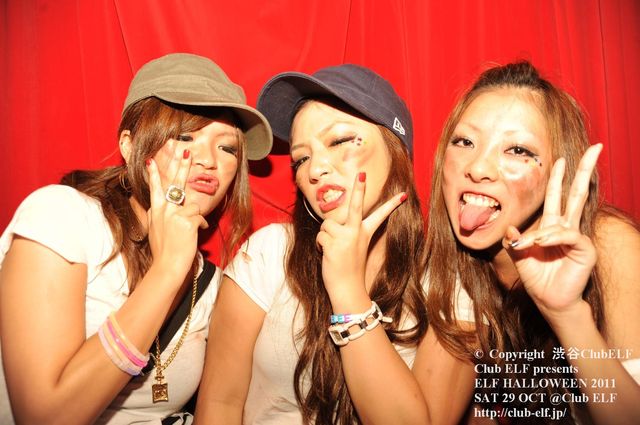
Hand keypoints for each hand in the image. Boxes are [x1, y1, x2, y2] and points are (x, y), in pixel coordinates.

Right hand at [146, 148, 207, 280]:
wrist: (167, 265)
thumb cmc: (163, 250)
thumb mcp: (154, 229)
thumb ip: (158, 215)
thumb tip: (161, 207)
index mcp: (155, 210)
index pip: (155, 188)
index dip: (155, 173)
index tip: (151, 160)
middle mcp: (163, 209)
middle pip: (175, 183)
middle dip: (181, 165)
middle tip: (186, 151)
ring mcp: (175, 214)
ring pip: (192, 204)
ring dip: (194, 217)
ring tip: (188, 231)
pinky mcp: (187, 220)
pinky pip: (200, 217)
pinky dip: (200, 225)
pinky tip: (194, 235)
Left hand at [316, 172, 406, 299]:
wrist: (348, 290)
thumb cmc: (349, 270)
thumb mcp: (353, 248)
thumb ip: (346, 233)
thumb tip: (332, 223)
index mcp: (365, 233)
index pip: (380, 216)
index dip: (391, 205)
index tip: (402, 195)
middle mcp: (357, 232)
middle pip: (356, 206)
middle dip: (359, 189)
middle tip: (362, 174)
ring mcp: (346, 237)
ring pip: (327, 224)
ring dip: (325, 236)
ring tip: (332, 249)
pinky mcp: (334, 244)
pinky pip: (321, 237)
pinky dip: (320, 246)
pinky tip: (327, 255)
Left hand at [503, 144, 602, 318]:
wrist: (548, 300)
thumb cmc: (536, 277)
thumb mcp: (518, 255)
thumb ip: (513, 240)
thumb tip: (510, 229)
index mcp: (552, 225)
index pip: (557, 195)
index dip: (558, 177)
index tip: (561, 159)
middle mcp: (567, 227)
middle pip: (577, 193)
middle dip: (584, 170)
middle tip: (595, 148)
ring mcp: (577, 237)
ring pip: (569, 215)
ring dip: (544, 231)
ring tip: (532, 246)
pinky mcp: (584, 249)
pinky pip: (568, 235)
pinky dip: (552, 238)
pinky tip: (542, 243)